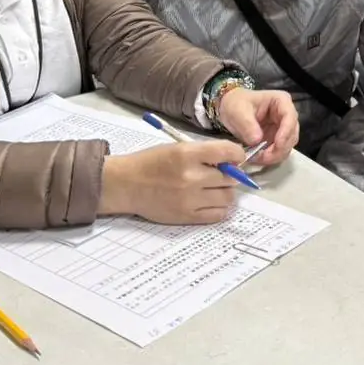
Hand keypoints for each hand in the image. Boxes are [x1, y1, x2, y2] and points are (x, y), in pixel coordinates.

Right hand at [99, 140, 245, 224]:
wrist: (126, 184)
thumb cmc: (151, 163)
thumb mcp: (177, 148)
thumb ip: (204, 153)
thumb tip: (232, 161)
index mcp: (187, 154)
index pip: (228, 152)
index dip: (237, 154)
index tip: (236, 157)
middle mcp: (191, 177)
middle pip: (231, 178)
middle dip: (231, 175)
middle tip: (223, 174)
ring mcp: (190, 199)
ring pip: (228, 197)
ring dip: (225, 192)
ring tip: (214, 188)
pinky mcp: (186, 216)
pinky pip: (217, 215)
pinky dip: (219, 208)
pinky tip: (209, 201)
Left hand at [214, 87, 298, 165]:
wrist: (228, 109)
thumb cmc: (235, 104)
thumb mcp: (238, 111)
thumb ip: (247, 124)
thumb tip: (257, 140)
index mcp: (280, 101)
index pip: (290, 116)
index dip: (286, 131)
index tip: (278, 144)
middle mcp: (285, 115)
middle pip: (291, 134)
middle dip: (280, 148)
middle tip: (264, 157)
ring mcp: (282, 128)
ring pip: (287, 145)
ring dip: (275, 155)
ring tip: (258, 158)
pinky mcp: (276, 140)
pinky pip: (279, 151)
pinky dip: (270, 157)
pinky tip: (258, 158)